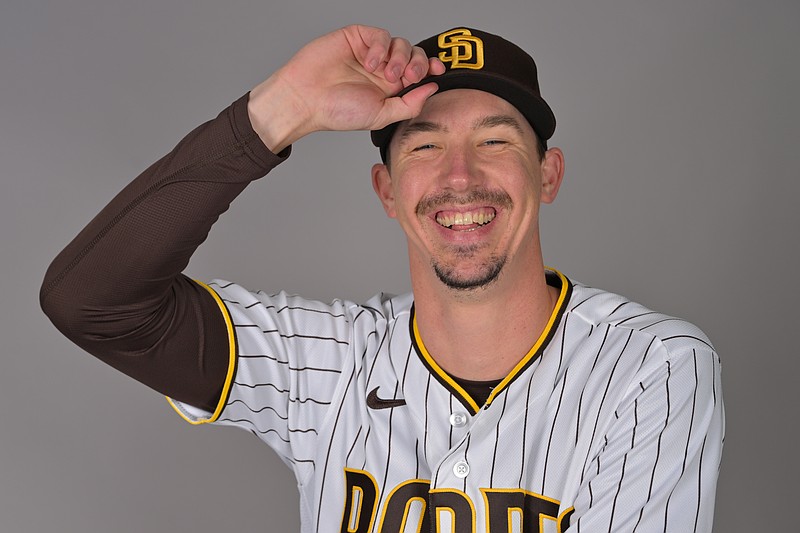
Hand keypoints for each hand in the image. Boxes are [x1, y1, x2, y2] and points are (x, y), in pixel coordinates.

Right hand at [248, 25, 444, 151]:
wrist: (307, 99)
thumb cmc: (338, 111)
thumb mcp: (381, 116)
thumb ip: (409, 104)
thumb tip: (433, 88)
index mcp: (391, 88)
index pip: (419, 73)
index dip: (431, 69)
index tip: (439, 72)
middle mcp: (383, 69)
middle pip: (414, 56)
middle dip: (418, 64)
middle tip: (409, 76)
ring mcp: (371, 52)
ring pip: (400, 43)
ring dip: (400, 57)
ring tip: (385, 74)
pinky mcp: (357, 38)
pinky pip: (380, 35)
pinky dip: (381, 48)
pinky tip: (370, 63)